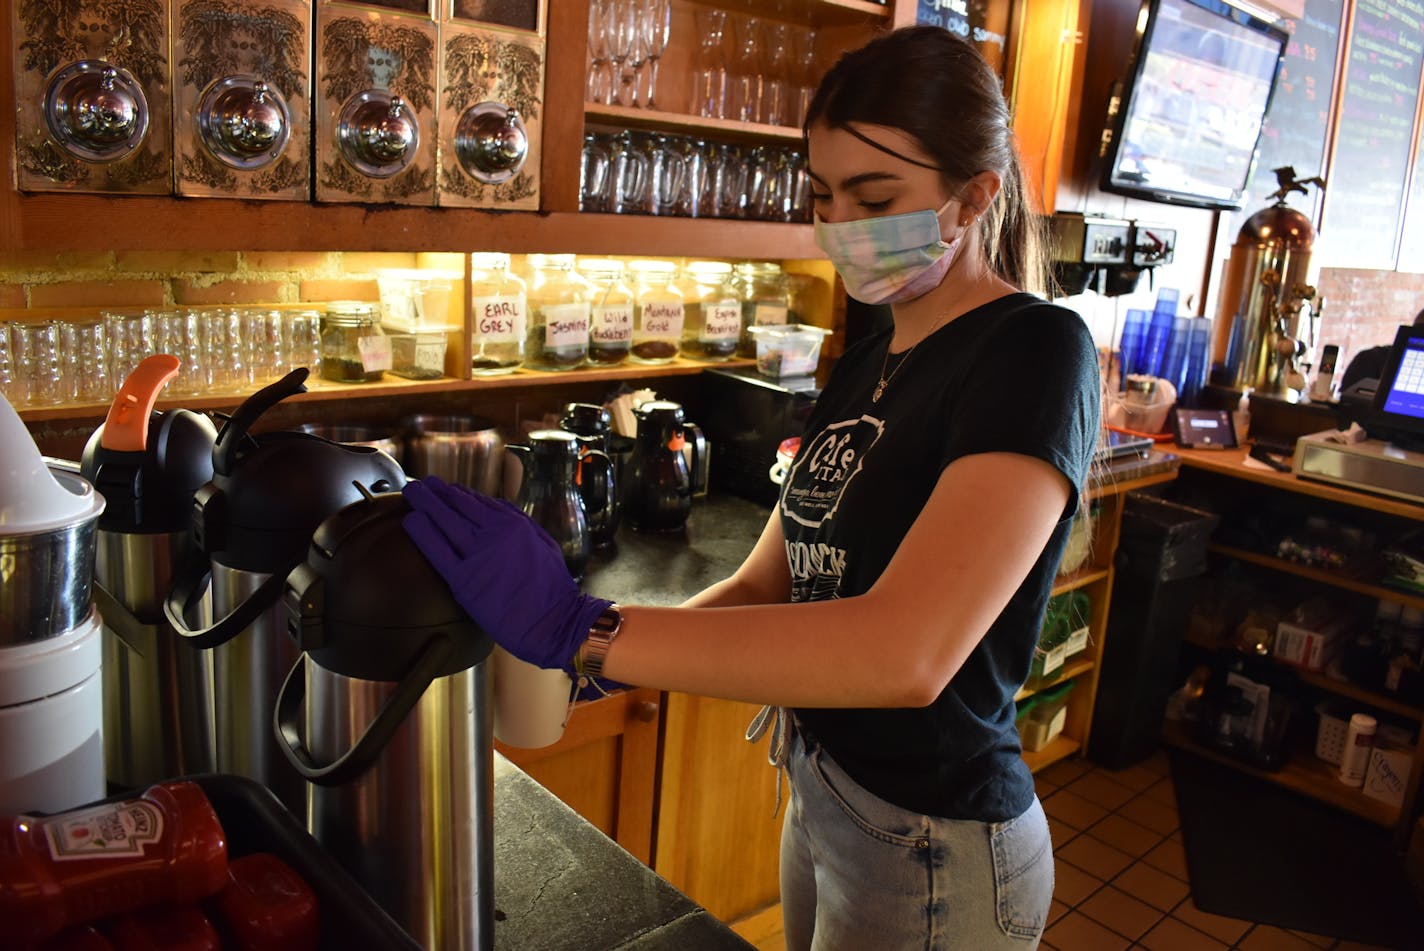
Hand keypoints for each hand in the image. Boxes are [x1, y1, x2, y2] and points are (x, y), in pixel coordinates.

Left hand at [402, 477, 611, 673]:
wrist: (554, 622)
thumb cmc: (552, 587)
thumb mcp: (543, 543)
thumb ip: (520, 522)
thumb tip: (497, 507)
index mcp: (514, 524)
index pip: (478, 501)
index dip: (457, 493)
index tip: (444, 489)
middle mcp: (495, 534)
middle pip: (457, 505)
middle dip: (436, 492)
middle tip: (420, 485)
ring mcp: (478, 556)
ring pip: (444, 522)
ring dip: (425, 504)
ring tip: (411, 494)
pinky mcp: (464, 580)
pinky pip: (438, 551)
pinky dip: (423, 533)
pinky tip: (411, 521)